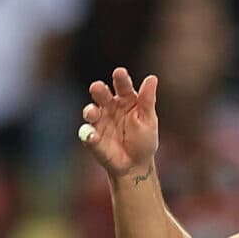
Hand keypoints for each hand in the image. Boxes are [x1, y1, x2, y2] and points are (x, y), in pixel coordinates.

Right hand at [81, 67, 159, 182]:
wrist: (136, 165)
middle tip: (97, 87)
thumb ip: (147, 100)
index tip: (119, 73)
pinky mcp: (92, 137)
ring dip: (89, 111)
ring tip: (92, 113)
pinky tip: (92, 136)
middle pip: (102, 95)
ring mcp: (99, 121)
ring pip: (90, 111)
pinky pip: (87, 133)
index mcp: (126, 100)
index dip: (120, 79)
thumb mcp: (149, 120)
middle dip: (98, 90)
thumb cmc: (144, 140)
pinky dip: (88, 135)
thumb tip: (152, 78)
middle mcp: (110, 107)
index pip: (123, 86)